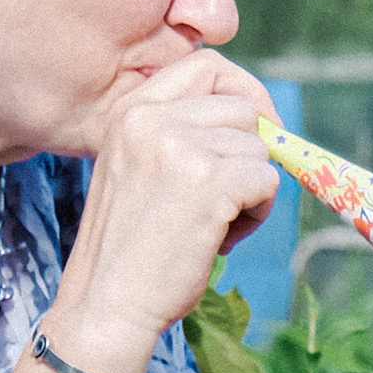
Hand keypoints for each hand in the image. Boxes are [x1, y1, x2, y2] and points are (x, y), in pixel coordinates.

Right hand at [47, 50, 278, 372]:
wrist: (105, 306)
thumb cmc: (129, 249)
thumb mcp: (138, 169)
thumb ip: (180, 134)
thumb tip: (257, 117)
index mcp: (129, 110)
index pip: (205, 66)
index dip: (242, 91)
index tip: (256, 127)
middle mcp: (150, 118)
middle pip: (242, 107)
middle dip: (252, 150)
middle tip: (233, 194)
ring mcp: (179, 147)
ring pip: (259, 149)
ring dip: (251, 190)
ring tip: (213, 226)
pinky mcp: (210, 183)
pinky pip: (267, 182)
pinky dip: (257, 214)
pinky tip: (221, 239)